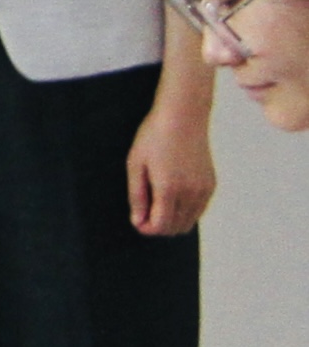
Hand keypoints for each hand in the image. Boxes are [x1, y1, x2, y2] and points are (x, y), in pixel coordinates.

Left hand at [128, 96, 214, 237]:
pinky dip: (185, 212)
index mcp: (169, 188)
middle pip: (176, 228)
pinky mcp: (211, 185)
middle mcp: (191, 193)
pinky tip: (171, 198)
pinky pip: (198, 211)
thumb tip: (138, 221)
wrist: (183, 117)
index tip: (137, 221)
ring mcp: (204, 190)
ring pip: (189, 222)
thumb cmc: (154, 137)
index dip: (147, 229)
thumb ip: (137, 196)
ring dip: (172, 221)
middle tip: (144, 213)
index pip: (161, 226)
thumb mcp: (136, 164)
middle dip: (158, 227)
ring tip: (156, 204)